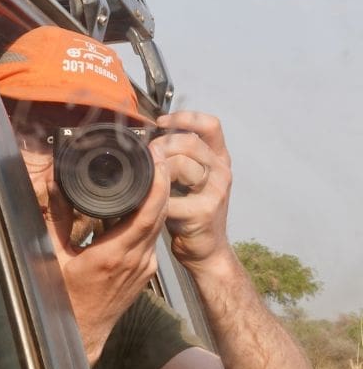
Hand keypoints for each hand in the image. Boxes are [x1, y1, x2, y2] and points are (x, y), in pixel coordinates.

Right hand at [44, 156, 171, 362]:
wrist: (81, 333)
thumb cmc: (62, 299)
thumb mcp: (52, 257)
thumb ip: (54, 219)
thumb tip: (51, 184)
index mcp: (113, 255)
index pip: (147, 213)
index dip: (157, 183)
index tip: (156, 159)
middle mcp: (136, 260)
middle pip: (159, 213)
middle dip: (162, 182)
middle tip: (157, 154)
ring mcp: (144, 266)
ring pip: (157, 224)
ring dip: (158, 198)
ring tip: (152, 171)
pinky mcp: (145, 270)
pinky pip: (151, 236)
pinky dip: (150, 216)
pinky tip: (140, 203)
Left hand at [153, 111, 233, 269]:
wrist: (206, 250)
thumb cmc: (192, 213)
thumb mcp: (190, 180)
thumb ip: (178, 158)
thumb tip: (150, 139)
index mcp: (218, 159)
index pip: (210, 125)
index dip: (185, 118)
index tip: (161, 122)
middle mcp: (221, 171)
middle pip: (189, 142)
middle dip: (161, 146)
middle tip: (146, 157)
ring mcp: (215, 191)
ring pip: (181, 166)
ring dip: (157, 171)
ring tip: (149, 182)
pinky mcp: (203, 212)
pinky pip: (169, 198)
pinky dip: (154, 199)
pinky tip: (149, 204)